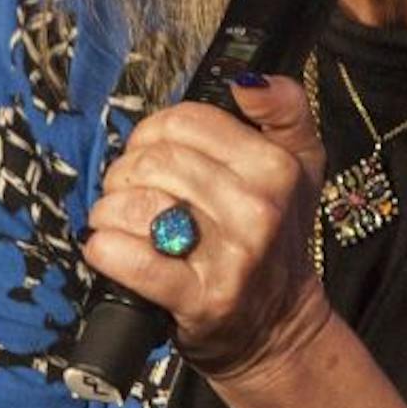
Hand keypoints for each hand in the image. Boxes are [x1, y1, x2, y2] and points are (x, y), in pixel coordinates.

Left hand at [83, 75, 332, 382]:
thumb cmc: (276, 238)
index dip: (156, 133)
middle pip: (153, 161)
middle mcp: (258, 210)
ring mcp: (230, 257)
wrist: (278, 326)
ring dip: (110, 212)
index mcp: (276, 168)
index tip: (157, 155)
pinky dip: (105, 250)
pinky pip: (128, 258)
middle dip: (128, 173)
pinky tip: (109, 250)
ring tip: (120, 223)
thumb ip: (286, 109)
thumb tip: (248, 81)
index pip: (184, 121)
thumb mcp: (301, 165)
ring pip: (134, 205)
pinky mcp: (199, 300)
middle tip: (136, 194)